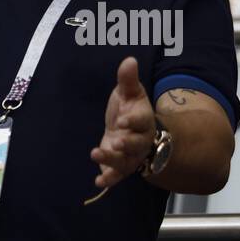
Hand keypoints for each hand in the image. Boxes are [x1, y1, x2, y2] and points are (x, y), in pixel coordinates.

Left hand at [90, 56, 156, 188]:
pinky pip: (117, 176)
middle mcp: (140, 140)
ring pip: (125, 161)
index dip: (133, 121)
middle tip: (115, 142)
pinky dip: (109, 179)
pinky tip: (98, 181)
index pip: (141, 120)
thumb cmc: (129, 109)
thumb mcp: (129, 92)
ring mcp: (130, 156)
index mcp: (144, 120)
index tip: (122, 120)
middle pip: (137, 144)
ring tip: (96, 153)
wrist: (130, 131)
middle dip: (127, 144)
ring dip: (112, 160)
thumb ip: (128, 79)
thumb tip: (129, 60)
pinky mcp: (120, 167)